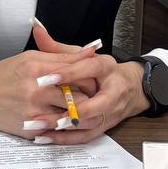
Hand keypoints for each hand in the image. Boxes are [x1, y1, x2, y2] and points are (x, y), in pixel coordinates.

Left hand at [31, 53, 150, 144]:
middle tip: (41, 108)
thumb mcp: (81, 55)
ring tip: (39, 124)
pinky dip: (65, 138)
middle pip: (96, 103)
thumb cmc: (101, 71)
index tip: (46, 77)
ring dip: (64, 126)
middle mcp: (113, 91)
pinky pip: (85, 136)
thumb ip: (58, 47)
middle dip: (69, 108)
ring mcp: (110, 111)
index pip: (89, 68)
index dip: (68, 73)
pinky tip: (45, 137)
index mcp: (107, 67)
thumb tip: (37, 30)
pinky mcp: (104, 126)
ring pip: (89, 122)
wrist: (130, 88)